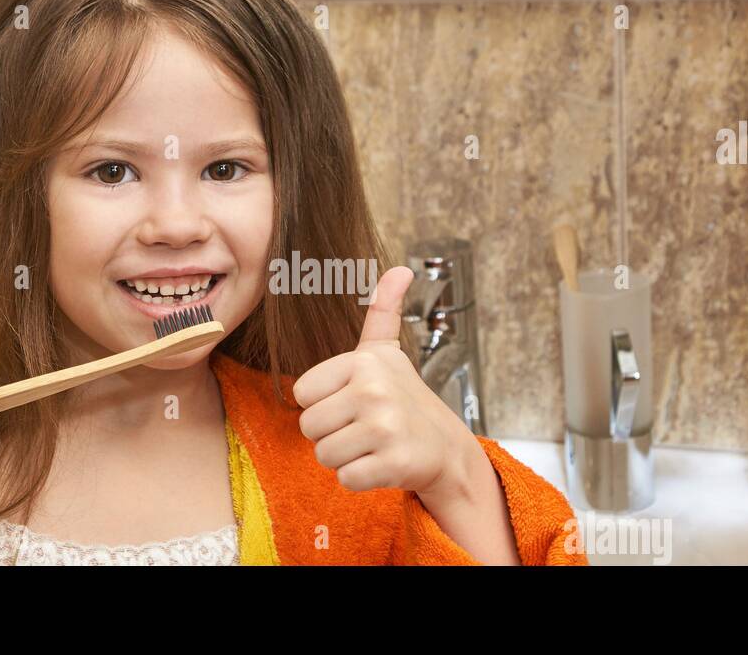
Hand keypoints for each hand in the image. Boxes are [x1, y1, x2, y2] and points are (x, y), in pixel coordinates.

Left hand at [292, 266, 473, 496]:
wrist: (445, 447)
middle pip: (308, 427)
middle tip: (363, 428)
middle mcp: (374, 390)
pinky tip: (382, 463)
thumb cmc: (403, 400)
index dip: (322, 403)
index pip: (302, 393)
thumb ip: (383, 311)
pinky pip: (345, 478)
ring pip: (324, 455)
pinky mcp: (394, 462)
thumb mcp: (386, 352)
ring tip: (372, 445)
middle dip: (331, 434)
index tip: (352, 401)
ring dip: (344, 457)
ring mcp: (386, 427)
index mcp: (364, 361)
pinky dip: (360, 478)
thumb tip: (400, 269)